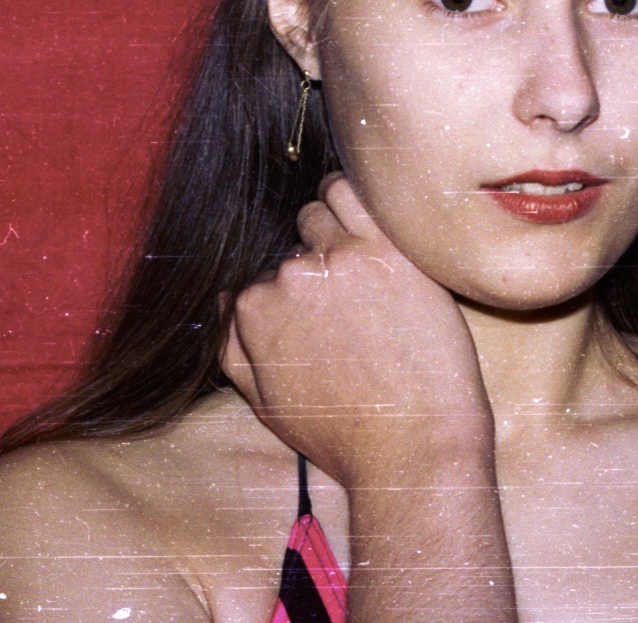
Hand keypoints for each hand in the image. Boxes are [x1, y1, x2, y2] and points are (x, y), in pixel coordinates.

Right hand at [221, 174, 493, 488]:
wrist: (413, 445)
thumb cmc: (343, 434)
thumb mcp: (264, 402)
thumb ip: (231, 346)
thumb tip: (224, 301)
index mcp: (252, 309)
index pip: (265, 275)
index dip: (296, 295)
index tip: (325, 316)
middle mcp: (288, 276)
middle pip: (295, 243)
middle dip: (316, 262)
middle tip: (352, 298)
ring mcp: (339, 256)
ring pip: (323, 211)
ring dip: (337, 229)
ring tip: (364, 264)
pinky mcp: (387, 248)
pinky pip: (354, 192)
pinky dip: (354, 198)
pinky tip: (369, 219)